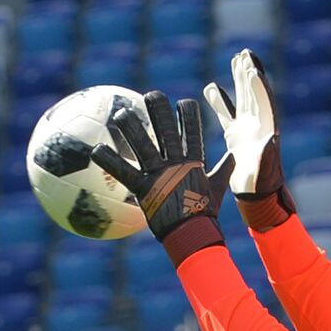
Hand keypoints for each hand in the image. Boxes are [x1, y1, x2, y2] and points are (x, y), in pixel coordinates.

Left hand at [91, 91, 234, 265]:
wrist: (194, 235)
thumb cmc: (205, 214)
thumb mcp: (217, 189)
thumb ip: (223, 171)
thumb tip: (234, 157)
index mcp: (193, 162)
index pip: (193, 131)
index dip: (188, 115)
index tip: (183, 102)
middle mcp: (175, 164)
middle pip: (166, 130)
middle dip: (159, 110)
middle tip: (152, 95)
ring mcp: (159, 175)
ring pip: (142, 144)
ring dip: (130, 127)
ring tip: (120, 112)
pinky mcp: (144, 189)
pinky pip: (123, 172)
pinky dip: (109, 160)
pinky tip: (96, 149)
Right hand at [203, 50, 294, 229]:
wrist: (256, 196)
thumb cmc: (261, 184)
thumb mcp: (264, 170)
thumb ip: (267, 154)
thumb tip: (271, 137)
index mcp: (266, 129)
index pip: (263, 102)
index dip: (258, 86)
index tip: (252, 69)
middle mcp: (258, 125)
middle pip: (254, 93)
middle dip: (249, 74)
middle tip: (245, 54)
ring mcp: (246, 129)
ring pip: (242, 98)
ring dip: (239, 80)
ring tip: (236, 59)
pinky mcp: (235, 136)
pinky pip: (227, 114)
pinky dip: (219, 101)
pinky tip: (210, 88)